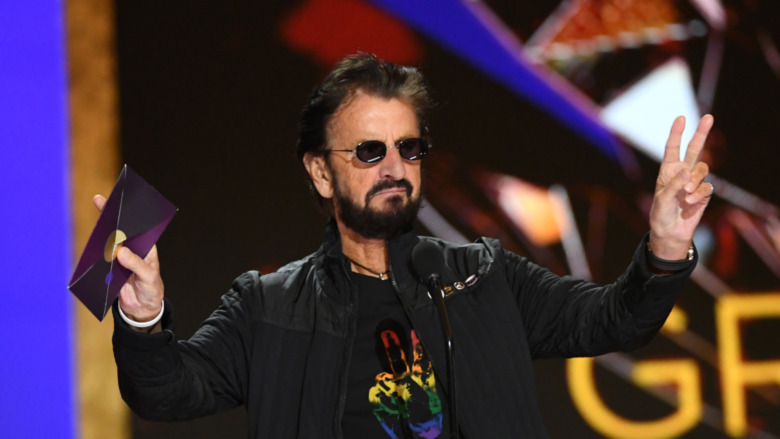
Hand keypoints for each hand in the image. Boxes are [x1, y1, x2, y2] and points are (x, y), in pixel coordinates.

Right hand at [93, 194, 164, 322]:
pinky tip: (89, 250)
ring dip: (99, 236)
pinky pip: (99, 259)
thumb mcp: (148, 277)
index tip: (119, 202)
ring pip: (107, 243)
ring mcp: (119, 258)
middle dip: (110, 217)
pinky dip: (93, 254)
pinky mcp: (108, 268)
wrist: (142, 309)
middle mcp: (132, 249)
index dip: (128, 214)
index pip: (137, 227)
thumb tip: (120, 252)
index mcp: (146, 247)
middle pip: (120, 231)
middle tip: (100, 201)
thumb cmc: (151, 289)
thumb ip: (136, 265)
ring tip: (95, 227)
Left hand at [648, 115, 713, 259]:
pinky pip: (707, 187)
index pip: (672, 148)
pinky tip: (690, 203)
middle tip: (708, 116)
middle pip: (694, 149)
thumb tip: (688, 171)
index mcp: (667, 171)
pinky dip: (699, 194)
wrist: (669, 232)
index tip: (681, 117)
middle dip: (701, 133)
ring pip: (703, 169)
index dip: (676, 133)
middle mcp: (682, 173)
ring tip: (685, 195)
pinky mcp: (703, 193)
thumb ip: (674, 184)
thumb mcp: (662, 199)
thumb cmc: (660, 214)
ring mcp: (694, 182)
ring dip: (695, 181)